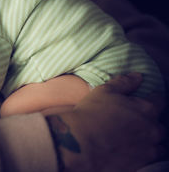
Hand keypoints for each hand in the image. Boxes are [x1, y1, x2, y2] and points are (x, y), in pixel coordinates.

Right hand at [47, 73, 165, 171]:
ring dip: (149, 139)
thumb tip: (138, 76)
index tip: (143, 99)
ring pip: (158, 143)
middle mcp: (153, 129)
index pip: (159, 99)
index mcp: (147, 109)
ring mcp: (149, 149)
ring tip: (132, 137)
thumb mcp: (104, 91)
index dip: (152, 97)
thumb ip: (124, 82)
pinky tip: (130, 150)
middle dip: (149, 120)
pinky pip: (150, 158)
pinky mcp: (141, 164)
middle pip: (159, 124)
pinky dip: (143, 153)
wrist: (80, 144)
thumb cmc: (91, 114)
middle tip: (133, 120)